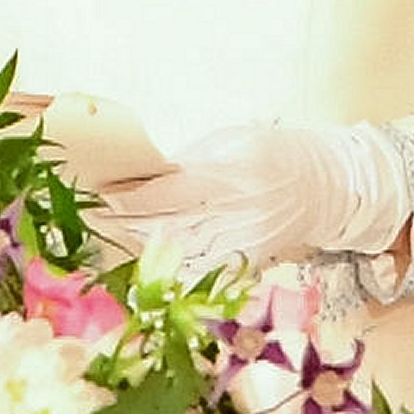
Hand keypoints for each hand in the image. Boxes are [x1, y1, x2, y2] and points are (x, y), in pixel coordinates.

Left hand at [95, 123, 408, 278]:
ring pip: (178, 253)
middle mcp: (236, 213)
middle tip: (87, 221)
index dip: (129, 199)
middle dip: (124, 225)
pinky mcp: (245, 262)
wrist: (326, 186)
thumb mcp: (232, 141)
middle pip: (166, 227)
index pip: (166, 193)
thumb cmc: (274, 153)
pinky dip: (169, 270)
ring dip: (138, 249)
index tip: (99, 195)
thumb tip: (143, 175)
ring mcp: (241, 242)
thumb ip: (189, 162)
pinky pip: (200, 271)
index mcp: (231, 175)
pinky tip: (142, 266)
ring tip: (103, 243)